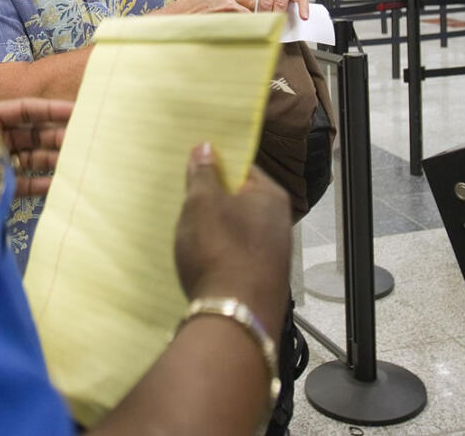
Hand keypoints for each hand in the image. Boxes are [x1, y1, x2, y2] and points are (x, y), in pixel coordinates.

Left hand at [0, 50, 70, 196]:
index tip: (75, 110)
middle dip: (59, 135)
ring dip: (55, 159)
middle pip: (35, 135)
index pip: (27, 110)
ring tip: (77, 161)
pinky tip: (59, 185)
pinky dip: (41, 185)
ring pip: (34, 159)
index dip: (50, 110)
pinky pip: (25, 185)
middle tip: (83, 138)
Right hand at [174, 146, 290, 332]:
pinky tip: (201, 262)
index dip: (216, 165)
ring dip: (215, 229)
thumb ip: (203, 174)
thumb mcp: (202, 204)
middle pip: (240, 200)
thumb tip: (208, 147)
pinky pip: (238, 255)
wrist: (235, 317)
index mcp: (270, 196)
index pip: (243, 167)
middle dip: (213, 200)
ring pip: (238, 230)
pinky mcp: (263, 280)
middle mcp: (279, 223)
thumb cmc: (219, 250)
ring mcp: (274, 254)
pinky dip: (221, 254)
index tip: (192, 170)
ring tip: (188, 232)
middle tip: (185, 202)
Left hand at [240, 0, 308, 19]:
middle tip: (262, 27)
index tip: (252, 23)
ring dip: (278, 16)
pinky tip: (303, 17)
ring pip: (280, 3)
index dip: (251, 13)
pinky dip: (303, 8)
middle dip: (264, 17)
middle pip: (266, 3)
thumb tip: (246, 17)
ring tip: (275, 25)